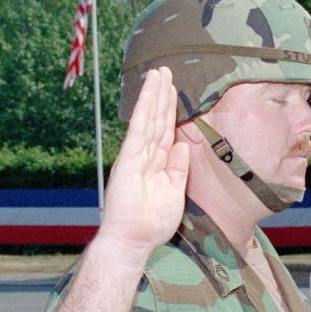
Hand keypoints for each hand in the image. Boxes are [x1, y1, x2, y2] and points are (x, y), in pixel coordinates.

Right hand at [97, 67, 189, 258]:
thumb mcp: (175, 192)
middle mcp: (144, 155)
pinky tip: (150, 92)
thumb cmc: (151, 223)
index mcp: (156, 163)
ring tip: (159, 72)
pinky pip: (140, 128)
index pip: (165, 130)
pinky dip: (145, 108)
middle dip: (162, 95)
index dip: (170, 110)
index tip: (174, 90)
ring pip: (148, 118)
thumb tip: (182, 144)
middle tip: (166, 71)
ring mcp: (136, 155)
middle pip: (157, 119)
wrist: (133, 240)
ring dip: (154, 94)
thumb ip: (178, 167)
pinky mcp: (129, 158)